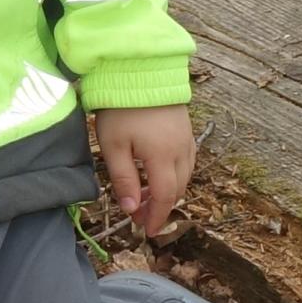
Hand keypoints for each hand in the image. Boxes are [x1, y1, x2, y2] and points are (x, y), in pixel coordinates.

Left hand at [92, 103, 196, 239]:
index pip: (164, 197)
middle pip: (177, 189)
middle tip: (139, 216)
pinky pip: (187, 160)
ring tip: (145, 196)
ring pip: (184, 176)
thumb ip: (123, 179)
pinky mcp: (186, 128)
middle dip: (160, 207)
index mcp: (163, 157)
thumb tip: (131, 209)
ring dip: (167, 191)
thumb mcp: (114, 146)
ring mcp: (186, 138)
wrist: (139, 70)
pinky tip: (159, 174)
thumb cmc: (122, 108)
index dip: (156, 217)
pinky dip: (175, 174)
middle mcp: (180, 150)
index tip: (147, 232)